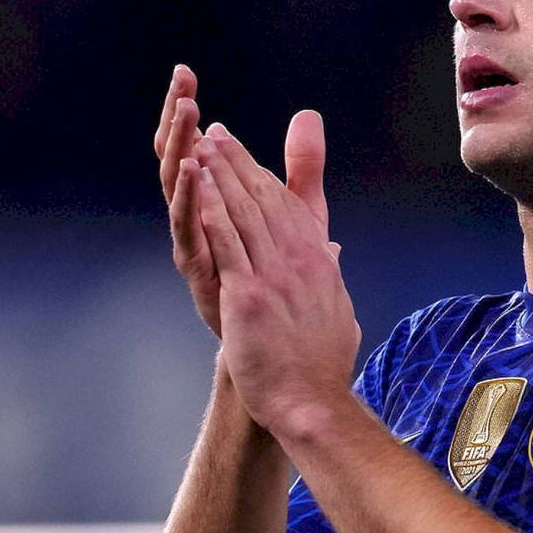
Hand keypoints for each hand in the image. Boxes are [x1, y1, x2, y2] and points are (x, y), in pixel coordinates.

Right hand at [155, 66, 330, 336]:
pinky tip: (190, 167)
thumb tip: (309, 118)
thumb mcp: (299, 212)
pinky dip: (188, 196)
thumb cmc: (279, 277)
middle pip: (178, 155)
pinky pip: (186, 225)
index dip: (187, 110)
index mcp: (214, 198)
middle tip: (179, 82)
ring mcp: (194, 238)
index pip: (196, 143)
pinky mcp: (197, 265)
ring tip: (185, 113)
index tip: (185, 74)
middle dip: (177, 119)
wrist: (274, 340)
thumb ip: (302, 167)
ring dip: (181, 147)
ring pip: (178, 184)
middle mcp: (197, 214)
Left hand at [193, 113, 358, 435]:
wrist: (312, 399)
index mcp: (317, 260)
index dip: (258, 171)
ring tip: (201, 147)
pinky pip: (227, 244)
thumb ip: (328, 271)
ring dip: (221, 176)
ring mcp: (275, 275)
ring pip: (243, 213)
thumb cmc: (321, 362)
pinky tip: (197, 189)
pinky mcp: (249, 295)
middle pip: (263, 198)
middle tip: (213, 133)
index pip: (286, 203)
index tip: (239, 150)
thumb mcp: (334, 304)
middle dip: (235, 161)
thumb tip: (330, 251)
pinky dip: (212, 211)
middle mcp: (300, 259)